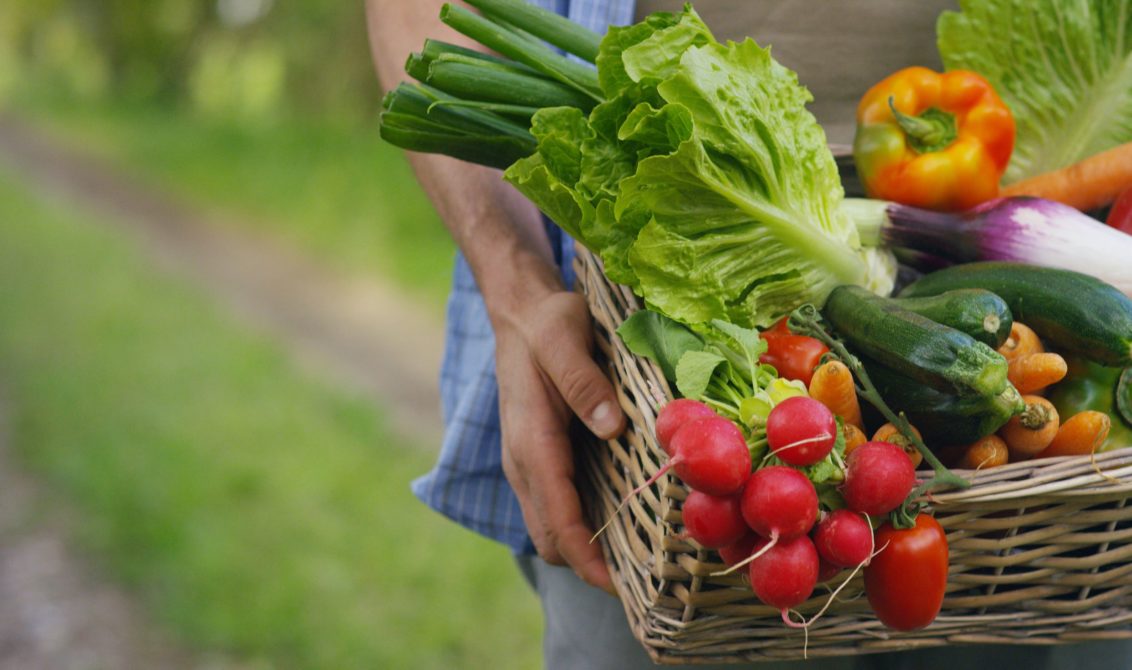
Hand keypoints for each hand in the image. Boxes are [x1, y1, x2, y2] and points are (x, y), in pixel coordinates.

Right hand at [495, 291, 624, 592]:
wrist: (520, 311)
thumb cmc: (547, 323)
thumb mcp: (565, 338)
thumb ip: (583, 381)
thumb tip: (610, 427)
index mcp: (531, 441)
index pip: (557, 519)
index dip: (587, 559)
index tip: (621, 587)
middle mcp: (523, 462)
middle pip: (551, 538)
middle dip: (589, 567)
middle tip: (645, 581)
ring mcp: (527, 463)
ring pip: (551, 527)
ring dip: (585, 550)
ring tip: (638, 562)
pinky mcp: (538, 458)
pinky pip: (556, 507)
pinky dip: (581, 526)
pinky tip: (621, 522)